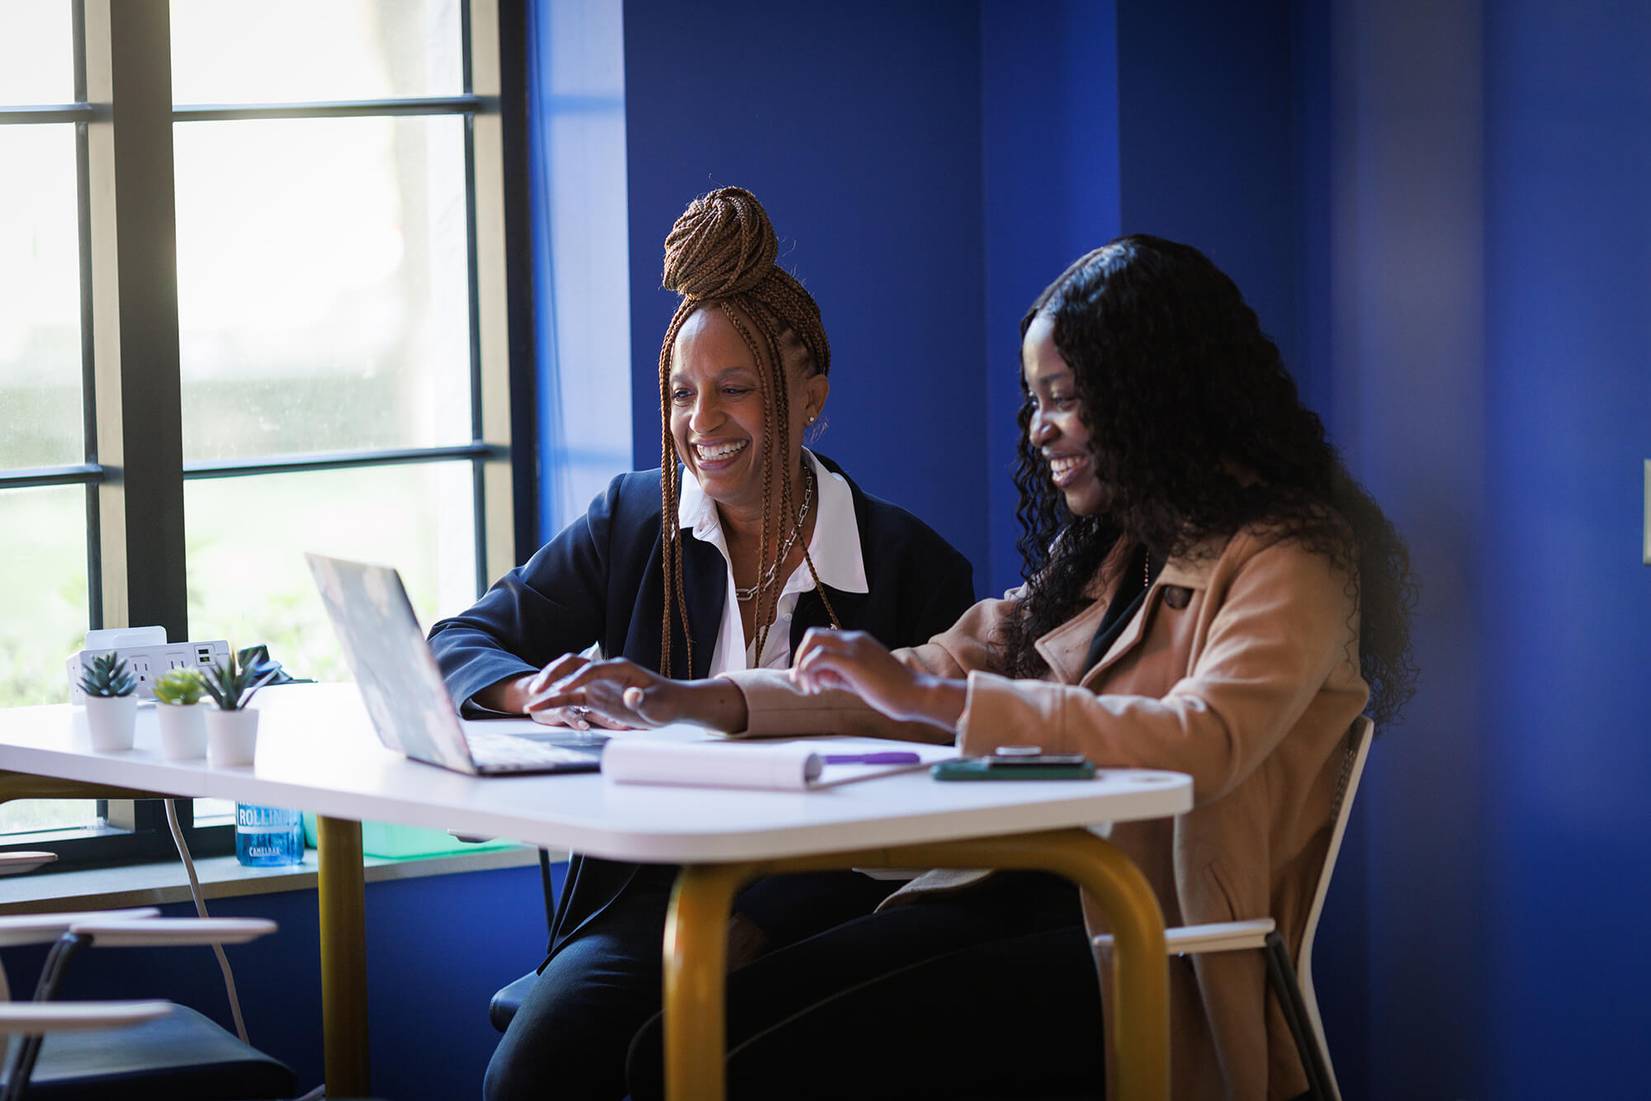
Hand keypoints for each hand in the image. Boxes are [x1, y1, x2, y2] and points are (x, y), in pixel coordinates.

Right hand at [530, 656, 745, 730]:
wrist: (673, 703)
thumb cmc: (667, 703)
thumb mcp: (657, 705)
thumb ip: (643, 700)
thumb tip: (631, 697)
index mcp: (620, 668)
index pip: (593, 669)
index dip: (577, 679)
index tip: (563, 690)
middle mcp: (606, 672)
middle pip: (573, 665)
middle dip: (554, 675)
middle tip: (537, 689)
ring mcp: (599, 684)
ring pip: (568, 680)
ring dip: (550, 687)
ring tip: (531, 701)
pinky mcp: (596, 697)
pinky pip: (572, 697)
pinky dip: (556, 701)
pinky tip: (541, 708)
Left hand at [790, 629, 964, 732]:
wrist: (916, 694)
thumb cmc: (893, 692)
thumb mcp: (861, 682)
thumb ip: (840, 676)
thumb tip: (819, 676)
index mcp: (858, 642)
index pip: (823, 639)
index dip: (810, 658)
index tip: (812, 681)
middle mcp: (854, 639)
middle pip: (812, 634)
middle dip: (801, 657)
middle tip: (805, 682)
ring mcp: (854, 647)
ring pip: (812, 641)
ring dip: (803, 665)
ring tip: (811, 689)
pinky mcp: (853, 661)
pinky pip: (819, 657)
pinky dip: (810, 670)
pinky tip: (818, 688)